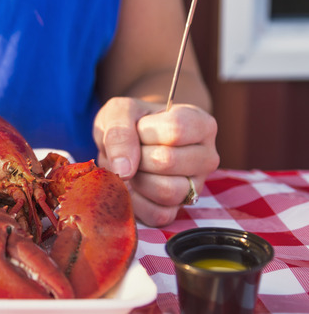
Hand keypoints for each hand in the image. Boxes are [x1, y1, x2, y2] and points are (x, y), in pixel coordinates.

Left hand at [93, 97, 218, 226]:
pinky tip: (133, 186)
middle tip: (132, 152)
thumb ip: (119, 132)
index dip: (145, 131)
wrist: (124, 142)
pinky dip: (138, 202)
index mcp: (201, 125)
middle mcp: (206, 157)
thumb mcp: (120, 112)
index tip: (138, 129)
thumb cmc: (128, 123)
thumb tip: (124, 171)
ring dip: (139, 180)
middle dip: (137, 157)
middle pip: (168, 161)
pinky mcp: (179, 209)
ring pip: (168, 192)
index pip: (176, 130)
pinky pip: (160, 215)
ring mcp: (196, 186)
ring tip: (133, 169)